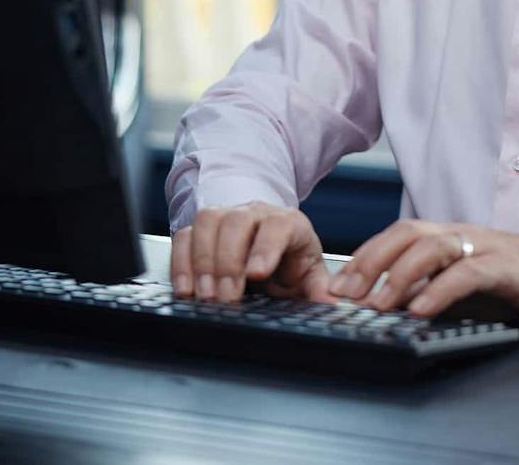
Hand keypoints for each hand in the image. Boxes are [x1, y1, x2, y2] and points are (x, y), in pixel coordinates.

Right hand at [170, 202, 333, 303]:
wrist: (270, 241)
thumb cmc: (290, 260)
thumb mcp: (310, 275)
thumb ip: (320, 291)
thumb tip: (336, 306)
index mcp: (289, 224)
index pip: (278, 226)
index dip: (266, 248)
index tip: (257, 274)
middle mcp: (256, 213)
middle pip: (237, 222)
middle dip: (229, 261)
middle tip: (226, 297)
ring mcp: (227, 216)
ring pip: (209, 222)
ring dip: (203, 260)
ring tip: (204, 296)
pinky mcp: (203, 228)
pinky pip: (185, 234)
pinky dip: (181, 261)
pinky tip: (185, 289)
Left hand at [328, 221, 518, 319]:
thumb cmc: (511, 278)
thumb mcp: (463, 281)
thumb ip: (430, 286)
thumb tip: (387, 307)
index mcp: (446, 235)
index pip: (396, 235)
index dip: (364, 256)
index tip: (337, 285)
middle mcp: (459, 234)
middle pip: (406, 234)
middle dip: (370, 262)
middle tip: (344, 293)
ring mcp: (482, 247)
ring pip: (432, 248)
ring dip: (399, 276)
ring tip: (377, 304)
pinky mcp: (505, 267)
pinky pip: (466, 273)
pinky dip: (440, 290)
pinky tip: (421, 309)